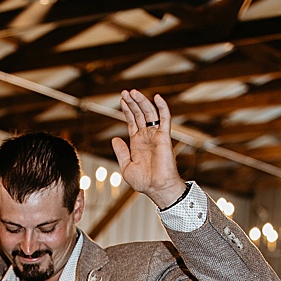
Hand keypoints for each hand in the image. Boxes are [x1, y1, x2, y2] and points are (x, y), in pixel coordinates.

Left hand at [111, 90, 187, 209]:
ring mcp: (156, 136)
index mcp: (138, 143)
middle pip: (139, 114)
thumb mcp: (126, 167)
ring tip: (132, 92)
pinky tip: (157, 97)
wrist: (158, 188)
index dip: (127, 110)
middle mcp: (147, 137)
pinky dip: (162, 107)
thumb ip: (121, 152)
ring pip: (149, 113)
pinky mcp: (164, 137)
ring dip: (141, 101)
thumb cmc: (144, 182)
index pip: (132, 121)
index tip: (122, 100)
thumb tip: (115, 139)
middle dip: (132, 102)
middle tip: (125, 92)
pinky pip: (165, 119)